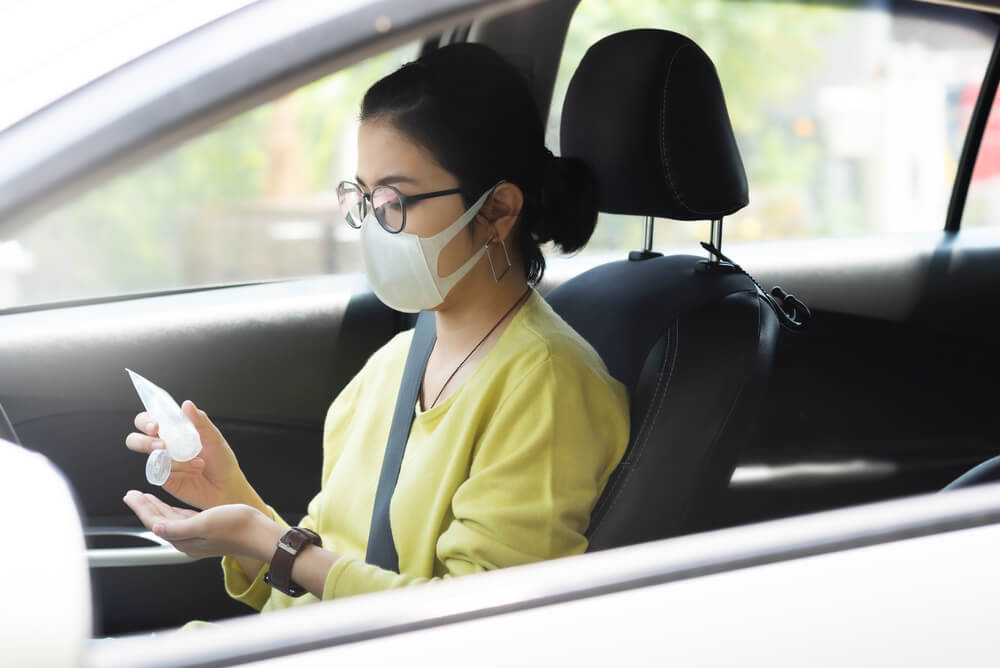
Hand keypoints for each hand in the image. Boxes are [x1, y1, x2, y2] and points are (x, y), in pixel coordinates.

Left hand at [122, 490, 281, 560]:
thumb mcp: (204, 524)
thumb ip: (178, 527)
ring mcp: (197, 537)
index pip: (155, 523)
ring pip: (169, 521)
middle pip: (159, 522)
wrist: (259, 534)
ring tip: (145, 497)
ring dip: (156, 508)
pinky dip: (171, 511)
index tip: (130, 495)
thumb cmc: (235, 527)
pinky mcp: (206, 531)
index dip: (141, 509)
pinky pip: (181, 520)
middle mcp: (188, 541)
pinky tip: (169, 505)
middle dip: (145, 507)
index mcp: (185, 540)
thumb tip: (155, 528)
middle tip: (132, 494)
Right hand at [125, 400, 264, 512]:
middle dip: (144, 441)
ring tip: (198, 463)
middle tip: (163, 445)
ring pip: (151, 458)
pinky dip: (179, 472)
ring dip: (175, 460)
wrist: (226, 488)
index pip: (149, 420)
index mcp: (173, 431)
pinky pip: (160, 474)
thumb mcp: (214, 438)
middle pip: (136, 439)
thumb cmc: (221, 461)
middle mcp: (163, 446)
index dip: (145, 420)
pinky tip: (195, 472)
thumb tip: (186, 404)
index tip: (156, 425)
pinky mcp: (163, 480)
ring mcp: (162, 464)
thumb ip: (200, 421)